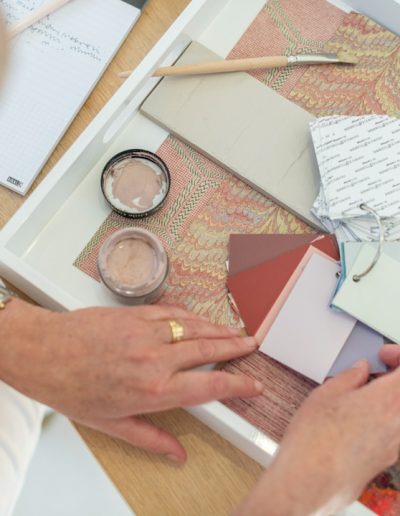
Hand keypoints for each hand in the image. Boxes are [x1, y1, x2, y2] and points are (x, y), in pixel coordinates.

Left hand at [0, 299, 261, 462]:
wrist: (45, 353)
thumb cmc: (73, 389)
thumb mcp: (111, 424)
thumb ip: (151, 437)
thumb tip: (177, 454)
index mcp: (154, 390)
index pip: (210, 386)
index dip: (238, 385)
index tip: (253, 384)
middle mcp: (156, 358)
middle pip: (209, 350)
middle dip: (236, 347)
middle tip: (252, 345)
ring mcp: (147, 332)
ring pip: (195, 328)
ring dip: (219, 330)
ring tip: (236, 331)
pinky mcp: (136, 314)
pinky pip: (173, 312)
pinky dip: (191, 316)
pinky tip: (199, 319)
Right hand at [235, 350, 399, 515]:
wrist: (309, 482)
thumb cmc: (314, 441)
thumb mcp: (325, 394)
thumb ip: (350, 377)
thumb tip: (360, 370)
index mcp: (387, 401)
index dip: (398, 357)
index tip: (383, 355)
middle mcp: (399, 424)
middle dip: (395, 377)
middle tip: (378, 369)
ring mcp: (395, 445)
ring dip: (390, 398)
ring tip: (364, 393)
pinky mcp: (386, 460)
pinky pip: (395, 430)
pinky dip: (386, 417)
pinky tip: (359, 417)